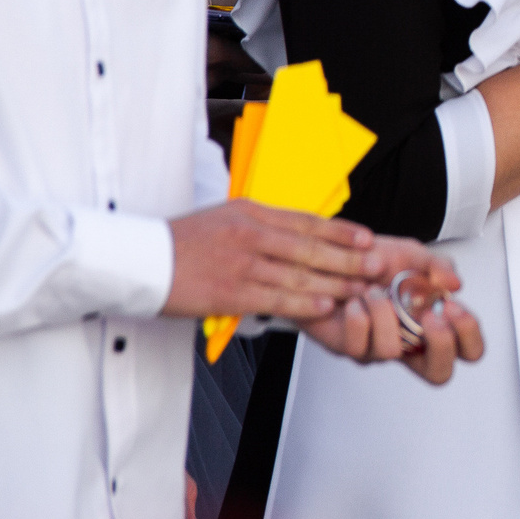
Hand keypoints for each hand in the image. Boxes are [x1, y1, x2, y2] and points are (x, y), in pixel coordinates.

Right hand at [162, 200, 392, 319]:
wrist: (140, 259)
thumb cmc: (182, 241)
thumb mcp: (226, 217)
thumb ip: (262, 224)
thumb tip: (297, 232)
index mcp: (252, 212)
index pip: (307, 221)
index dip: (342, 231)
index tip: (368, 238)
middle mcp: (251, 234)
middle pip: (311, 247)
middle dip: (350, 258)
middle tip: (379, 264)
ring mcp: (241, 263)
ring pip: (299, 273)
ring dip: (336, 282)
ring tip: (363, 288)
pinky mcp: (229, 292)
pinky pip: (275, 297)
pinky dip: (304, 301)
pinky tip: (325, 305)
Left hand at [295, 250, 485, 384]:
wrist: (329, 259)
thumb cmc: (372, 262)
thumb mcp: (412, 255)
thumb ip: (438, 265)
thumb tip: (454, 284)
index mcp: (432, 322)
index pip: (467, 349)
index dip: (467, 335)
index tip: (452, 306)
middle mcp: (409, 342)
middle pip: (439, 373)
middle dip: (441, 344)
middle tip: (429, 316)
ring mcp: (379, 350)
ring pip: (393, 350)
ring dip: (385, 313)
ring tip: (374, 291)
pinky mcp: (349, 348)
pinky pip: (358, 345)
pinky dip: (358, 316)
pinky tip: (355, 301)